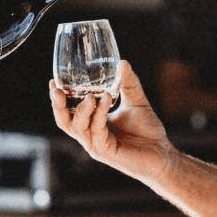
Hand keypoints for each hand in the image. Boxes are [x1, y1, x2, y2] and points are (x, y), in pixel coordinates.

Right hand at [50, 59, 170, 174]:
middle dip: (58, 106)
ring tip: (91, 95)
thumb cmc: (148, 131)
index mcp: (92, 123)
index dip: (58, 98)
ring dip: (82, 109)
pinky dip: (99, 115)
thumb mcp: (136, 101)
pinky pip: (97, 132)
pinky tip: (107, 100)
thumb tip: (122, 62)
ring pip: (78, 128)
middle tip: (57, 89)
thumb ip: (128, 83)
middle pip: (64, 122)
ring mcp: (96, 145)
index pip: (68, 111)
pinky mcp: (106, 151)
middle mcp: (90, 134)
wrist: (162, 154)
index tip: (54, 81)